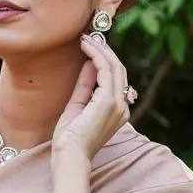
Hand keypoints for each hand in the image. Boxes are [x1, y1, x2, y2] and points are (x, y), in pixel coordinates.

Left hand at [51, 33, 130, 161]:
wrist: (69, 156)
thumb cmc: (70, 138)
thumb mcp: (77, 107)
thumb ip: (85, 87)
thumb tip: (89, 64)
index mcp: (118, 111)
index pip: (116, 79)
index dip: (105, 60)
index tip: (90, 47)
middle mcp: (123, 107)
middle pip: (119, 70)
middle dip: (104, 51)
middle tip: (89, 37)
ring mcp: (118, 104)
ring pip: (114, 67)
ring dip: (100, 49)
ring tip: (86, 38)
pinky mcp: (109, 101)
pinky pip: (106, 70)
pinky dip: (96, 55)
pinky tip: (85, 47)